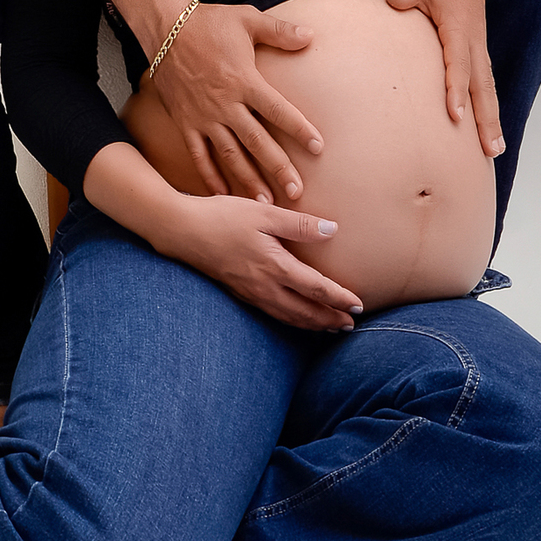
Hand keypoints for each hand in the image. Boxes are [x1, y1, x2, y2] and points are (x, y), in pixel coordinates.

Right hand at [151, 1, 323, 201]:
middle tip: (296, 192)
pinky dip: (210, 176)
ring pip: (230, 154)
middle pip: (257, 141)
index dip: (299, 129)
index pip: (278, 110)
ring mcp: (204, 116)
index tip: (318, 148)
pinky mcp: (186, 122)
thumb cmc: (208, 22)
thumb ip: (280, 31)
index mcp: (244, 80)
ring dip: (248, 180)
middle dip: (278, 167)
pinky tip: (222, 195)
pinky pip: (198, 155)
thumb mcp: (247, 19)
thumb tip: (310, 36)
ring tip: (265, 204)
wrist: (164, 27)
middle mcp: (225, 104)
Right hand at [162, 193, 361, 331]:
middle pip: (305, 311)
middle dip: (329, 319)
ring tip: (329, 327)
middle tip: (350, 325)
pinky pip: (272, 313)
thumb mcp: (263, 213)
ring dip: (312, 324)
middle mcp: (265, 286)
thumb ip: (299, 224)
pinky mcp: (239, 293)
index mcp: (275, 266)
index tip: (359, 305)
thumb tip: (332, 231)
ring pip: (288, 316)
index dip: (340, 298)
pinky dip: (291, 320)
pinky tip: (294, 317)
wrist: (181, 231)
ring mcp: (250, 293)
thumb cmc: (222, 216)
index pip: (317, 289)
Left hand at [386, 0, 505, 156]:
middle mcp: (474, 40)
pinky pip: (484, 78)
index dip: (456, 91)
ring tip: (494, 149)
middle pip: (482, 87)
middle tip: (491, 151)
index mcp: (458, 27)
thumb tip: (392, 5)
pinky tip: (486, 123)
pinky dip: (487, 102)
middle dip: (486, 120)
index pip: (458, 65)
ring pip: (487, 86)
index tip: (455, 117)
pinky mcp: (476, 43)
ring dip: (491, 118)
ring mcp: (478, 43)